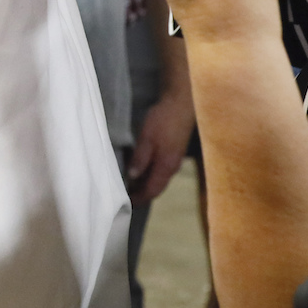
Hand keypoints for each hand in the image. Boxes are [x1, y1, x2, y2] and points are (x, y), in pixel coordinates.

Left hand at [127, 85, 193, 204]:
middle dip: (142, 193)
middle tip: (126, 195)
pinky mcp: (174, 152)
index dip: (140, 198)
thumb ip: (140, 159)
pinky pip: (161, 170)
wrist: (181, 104)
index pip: (152, 190)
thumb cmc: (163, 121)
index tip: (127, 203)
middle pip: (157, 187)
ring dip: (146, 184)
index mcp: (166, 167)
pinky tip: (141, 169)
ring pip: (159, 179)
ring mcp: (175, 160)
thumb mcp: (146, 139)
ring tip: (131, 184)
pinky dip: (151, 174)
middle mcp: (172, 167)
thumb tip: (132, 177)